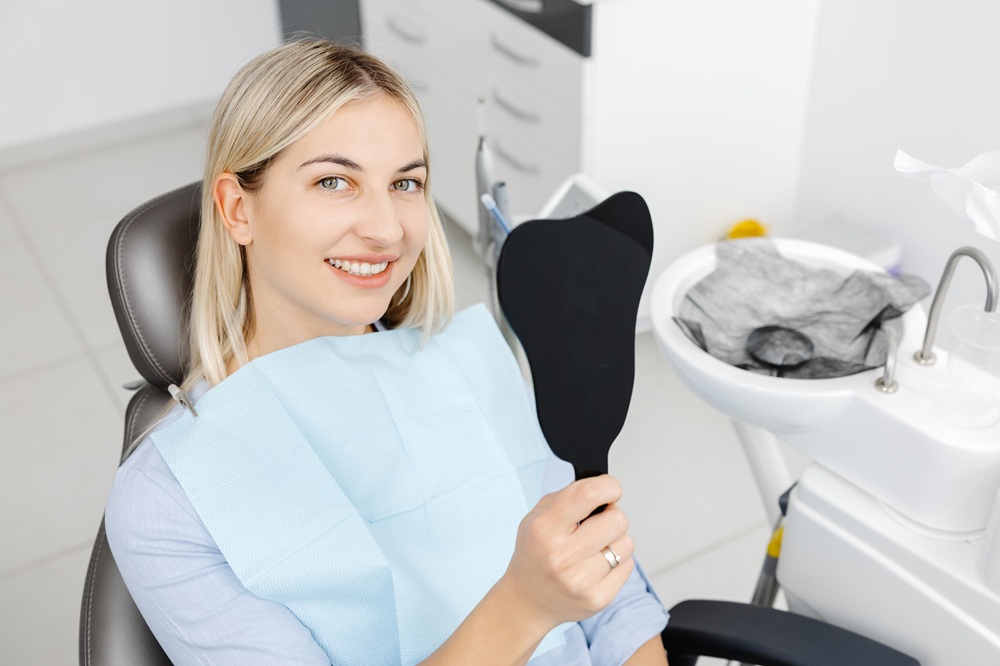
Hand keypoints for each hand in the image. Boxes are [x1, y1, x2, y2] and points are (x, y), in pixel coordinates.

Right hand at [500, 474, 635, 631]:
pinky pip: (628, 565)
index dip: (608, 486)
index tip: (611, 489)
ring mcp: (580, 581)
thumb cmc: (536, 552)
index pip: (587, 495)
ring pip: (626, 543)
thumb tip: (605, 487)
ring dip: (616, 540)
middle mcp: (562, 555)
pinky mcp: (597, 599)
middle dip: (612, 515)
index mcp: (544, 528)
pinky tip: (598, 564)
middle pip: (617, 520)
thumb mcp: (537, 516)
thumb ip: (569, 496)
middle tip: (599, 522)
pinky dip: (618, 561)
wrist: (527, 600)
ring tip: (596, 546)